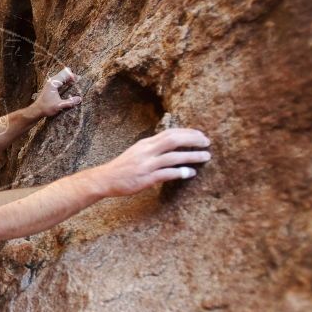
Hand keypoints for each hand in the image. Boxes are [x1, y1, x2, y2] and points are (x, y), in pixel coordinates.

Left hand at [31, 67, 81, 116]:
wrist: (36, 110)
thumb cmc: (46, 107)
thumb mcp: (59, 105)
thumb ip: (70, 102)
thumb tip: (79, 99)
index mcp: (54, 83)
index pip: (66, 73)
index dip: (73, 76)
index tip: (79, 81)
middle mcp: (52, 81)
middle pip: (64, 73)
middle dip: (72, 77)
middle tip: (78, 83)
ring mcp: (50, 83)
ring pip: (62, 77)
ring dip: (68, 80)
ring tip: (75, 85)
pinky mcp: (50, 87)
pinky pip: (59, 81)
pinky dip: (65, 83)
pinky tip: (69, 88)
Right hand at [94, 128, 211, 196]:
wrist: (104, 179)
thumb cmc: (122, 167)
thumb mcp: (136, 152)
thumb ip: (152, 148)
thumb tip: (171, 145)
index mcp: (145, 144)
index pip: (170, 132)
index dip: (187, 132)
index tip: (200, 135)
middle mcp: (146, 151)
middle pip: (174, 140)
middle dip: (193, 140)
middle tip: (207, 143)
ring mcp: (146, 165)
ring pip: (174, 157)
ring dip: (192, 156)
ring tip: (206, 157)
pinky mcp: (146, 178)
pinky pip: (167, 174)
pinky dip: (181, 172)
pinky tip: (191, 173)